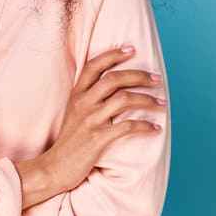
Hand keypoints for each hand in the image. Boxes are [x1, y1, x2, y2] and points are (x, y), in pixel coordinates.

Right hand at [42, 44, 165, 192]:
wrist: (54, 167)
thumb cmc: (69, 140)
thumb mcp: (74, 112)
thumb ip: (88, 97)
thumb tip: (113, 84)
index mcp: (77, 94)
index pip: (94, 65)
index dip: (113, 54)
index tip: (131, 48)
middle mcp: (83, 103)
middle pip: (114, 78)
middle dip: (139, 76)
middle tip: (157, 79)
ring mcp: (90, 120)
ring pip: (124, 99)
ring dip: (147, 99)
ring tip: (162, 103)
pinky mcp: (98, 139)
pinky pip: (127, 126)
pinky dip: (145, 126)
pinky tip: (155, 128)